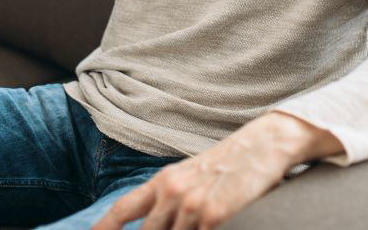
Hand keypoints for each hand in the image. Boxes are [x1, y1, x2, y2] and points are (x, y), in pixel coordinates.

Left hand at [91, 116, 296, 229]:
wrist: (263, 145)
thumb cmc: (229, 163)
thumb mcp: (191, 174)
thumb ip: (169, 197)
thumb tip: (155, 223)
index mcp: (164, 180)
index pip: (124, 210)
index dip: (104, 228)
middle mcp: (173, 192)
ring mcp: (192, 206)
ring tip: (197, 227)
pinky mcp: (214, 216)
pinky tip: (210, 229)